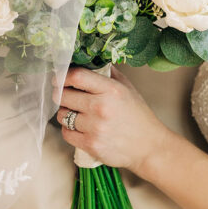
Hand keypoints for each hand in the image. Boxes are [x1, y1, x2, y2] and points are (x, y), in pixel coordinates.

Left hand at [55, 66, 170, 173]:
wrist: (148, 146)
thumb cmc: (138, 115)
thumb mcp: (127, 88)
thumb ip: (108, 73)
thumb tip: (89, 61)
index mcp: (111, 90)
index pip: (77, 76)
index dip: (63, 75)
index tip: (59, 77)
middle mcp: (101, 107)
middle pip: (63, 96)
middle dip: (61, 94)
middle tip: (66, 95)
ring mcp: (94, 127)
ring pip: (62, 115)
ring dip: (66, 113)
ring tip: (77, 113)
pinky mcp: (90, 145)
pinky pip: (66, 133)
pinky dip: (70, 129)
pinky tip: (80, 127)